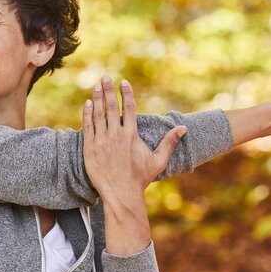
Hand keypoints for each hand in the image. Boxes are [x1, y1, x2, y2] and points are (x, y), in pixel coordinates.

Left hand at [83, 77, 186, 199]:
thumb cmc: (140, 178)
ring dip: (97, 99)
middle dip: (108, 90)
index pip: (128, 108)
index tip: (123, 82)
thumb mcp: (158, 160)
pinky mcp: (90, 149)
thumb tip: (183, 129)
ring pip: (98, 114)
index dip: (125, 93)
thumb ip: (169, 142)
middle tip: (105, 78)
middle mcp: (116, 135)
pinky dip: (87, 114)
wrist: (120, 194)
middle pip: (111, 107)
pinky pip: (88, 127)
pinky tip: (87, 104)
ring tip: (96, 86)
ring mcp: (102, 141)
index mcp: (131, 135)